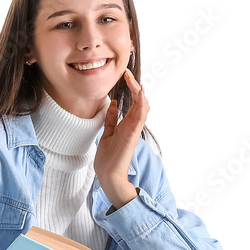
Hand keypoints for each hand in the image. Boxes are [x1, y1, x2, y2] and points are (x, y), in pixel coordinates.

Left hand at [93, 67, 148, 206]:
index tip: (125, 76)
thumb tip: (111, 104)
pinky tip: (139, 93)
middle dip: (135, 86)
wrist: (108, 176)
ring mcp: (134, 129)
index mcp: (127, 125)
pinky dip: (141, 104)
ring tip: (132, 79)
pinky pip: (140, 116)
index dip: (131, 88)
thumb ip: (110, 119)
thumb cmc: (108, 159)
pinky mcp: (133, 134)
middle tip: (127, 73)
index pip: (133, 103)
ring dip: (138, 91)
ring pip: (142, 106)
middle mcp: (132, 125)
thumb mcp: (107, 133)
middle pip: (140, 102)